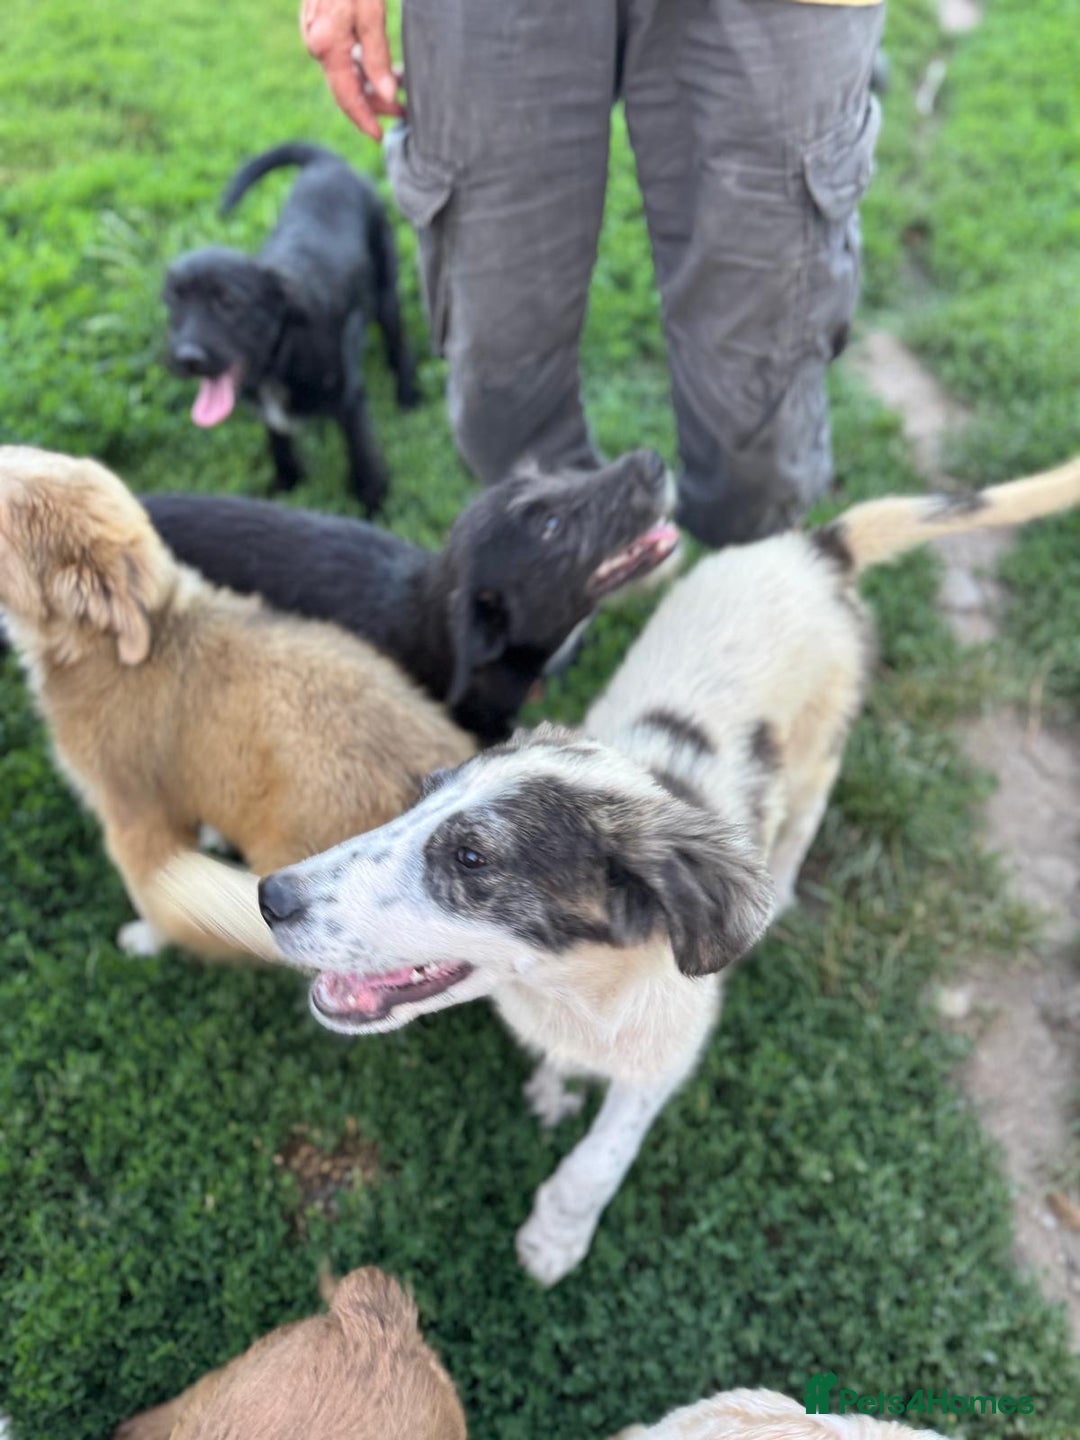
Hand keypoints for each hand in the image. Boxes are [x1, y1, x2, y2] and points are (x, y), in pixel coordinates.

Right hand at [300, 0, 403, 140]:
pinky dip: (362, 64)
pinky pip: (341, 54)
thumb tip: (388, 96)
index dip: (364, 119)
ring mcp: (315, 33)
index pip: (346, 96)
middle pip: (346, 87)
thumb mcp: (371, 12)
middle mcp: (315, 43)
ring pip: (345, 71)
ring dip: (372, 83)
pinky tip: (384, 67)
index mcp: (326, 46)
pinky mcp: (319, 22)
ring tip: (401, 86)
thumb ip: (378, 56)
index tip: (380, 136)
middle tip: (405, 109)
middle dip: (375, 102)